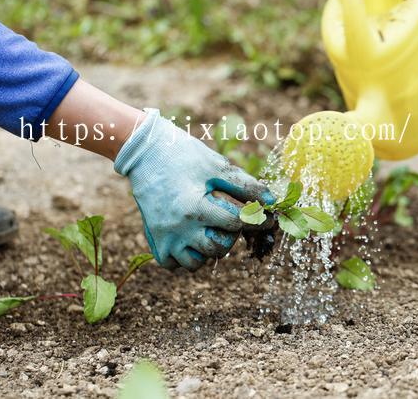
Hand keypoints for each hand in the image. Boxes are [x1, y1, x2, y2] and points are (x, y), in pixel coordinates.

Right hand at [114, 109, 274, 269]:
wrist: (145, 152)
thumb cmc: (185, 156)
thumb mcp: (217, 166)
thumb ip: (246, 186)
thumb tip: (272, 202)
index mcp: (195, 207)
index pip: (236, 224)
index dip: (257, 220)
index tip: (267, 218)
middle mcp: (178, 228)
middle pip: (219, 249)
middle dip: (231, 236)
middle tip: (230, 220)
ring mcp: (164, 237)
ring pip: (197, 263)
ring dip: (210, 249)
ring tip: (210, 229)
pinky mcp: (154, 241)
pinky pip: (175, 264)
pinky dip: (187, 256)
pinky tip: (192, 238)